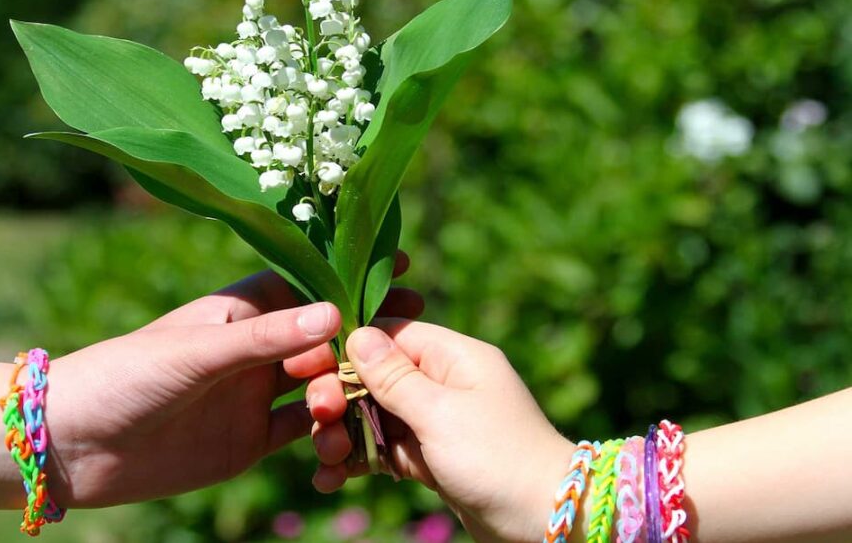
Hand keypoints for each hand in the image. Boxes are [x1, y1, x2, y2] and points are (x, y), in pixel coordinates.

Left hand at [45, 266, 422, 506]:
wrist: (74, 443)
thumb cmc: (126, 375)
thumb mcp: (197, 351)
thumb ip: (265, 337)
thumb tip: (334, 313)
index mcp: (237, 311)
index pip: (306, 289)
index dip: (352, 281)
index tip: (401, 270)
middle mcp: (251, 351)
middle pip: (321, 338)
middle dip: (364, 335)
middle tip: (414, 331)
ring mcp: (252, 396)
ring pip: (318, 387)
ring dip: (348, 388)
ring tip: (375, 393)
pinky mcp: (249, 441)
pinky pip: (303, 434)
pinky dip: (330, 433)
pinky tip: (356, 432)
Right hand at [305, 319, 572, 542]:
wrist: (546, 521)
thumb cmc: (498, 458)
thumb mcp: (440, 413)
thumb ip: (394, 377)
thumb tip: (357, 334)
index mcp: (455, 357)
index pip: (391, 336)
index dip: (348, 349)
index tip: (308, 365)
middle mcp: (444, 383)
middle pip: (375, 378)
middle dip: (340, 398)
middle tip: (319, 417)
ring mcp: (436, 422)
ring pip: (374, 416)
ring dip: (343, 434)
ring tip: (323, 458)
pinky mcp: (431, 458)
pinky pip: (384, 450)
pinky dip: (358, 461)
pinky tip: (329, 478)